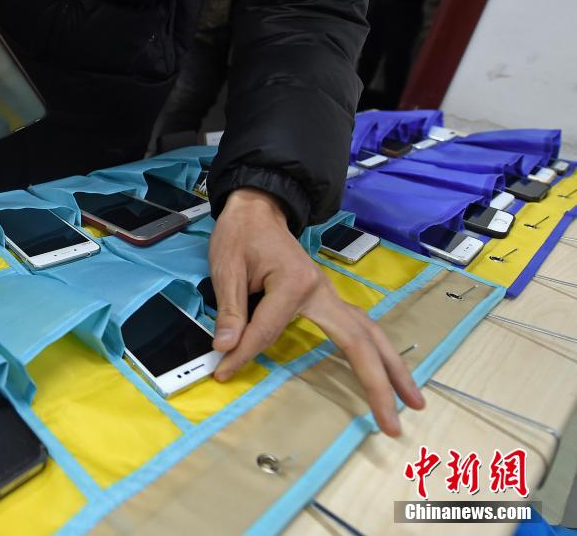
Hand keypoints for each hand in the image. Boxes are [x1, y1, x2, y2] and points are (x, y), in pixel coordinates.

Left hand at [208, 188, 424, 436]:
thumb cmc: (241, 235)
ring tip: (411, 404)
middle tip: (393, 425)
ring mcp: (329, 295)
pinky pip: (358, 329)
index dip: (244, 354)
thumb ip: (229, 310)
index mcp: (295, 283)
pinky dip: (376, 353)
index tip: (222, 373)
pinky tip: (386, 373)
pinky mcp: (327, 299)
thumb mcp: (226, 267)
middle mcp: (322, 291)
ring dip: (392, 370)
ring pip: (370, 335)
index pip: (269, 332)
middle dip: (378, 384)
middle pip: (359, 341)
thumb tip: (226, 349)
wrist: (258, 210)